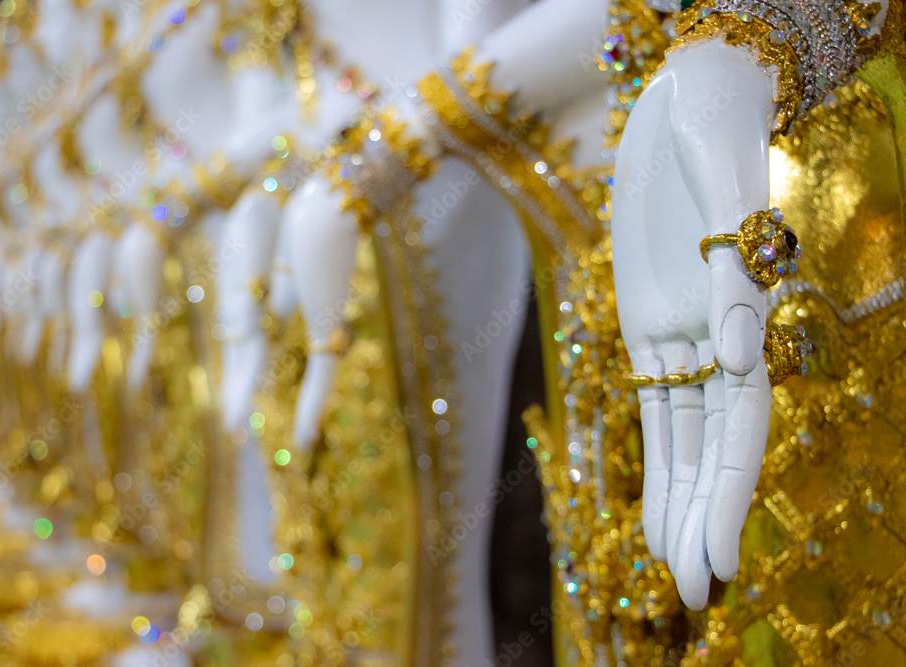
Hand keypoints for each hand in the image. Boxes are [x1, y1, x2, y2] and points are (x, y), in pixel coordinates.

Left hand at [611, 40, 775, 608]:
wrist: (687, 95)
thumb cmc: (713, 123)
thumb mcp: (723, 179)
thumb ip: (735, 267)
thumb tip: (738, 350)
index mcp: (738, 310)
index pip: (737, 424)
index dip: (724, 494)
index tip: (713, 559)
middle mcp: (715, 331)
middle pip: (711, 444)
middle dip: (701, 517)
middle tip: (693, 593)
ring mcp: (682, 329)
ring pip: (680, 435)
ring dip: (675, 502)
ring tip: (671, 572)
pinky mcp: (648, 318)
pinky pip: (652, 400)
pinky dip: (652, 453)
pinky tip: (650, 502)